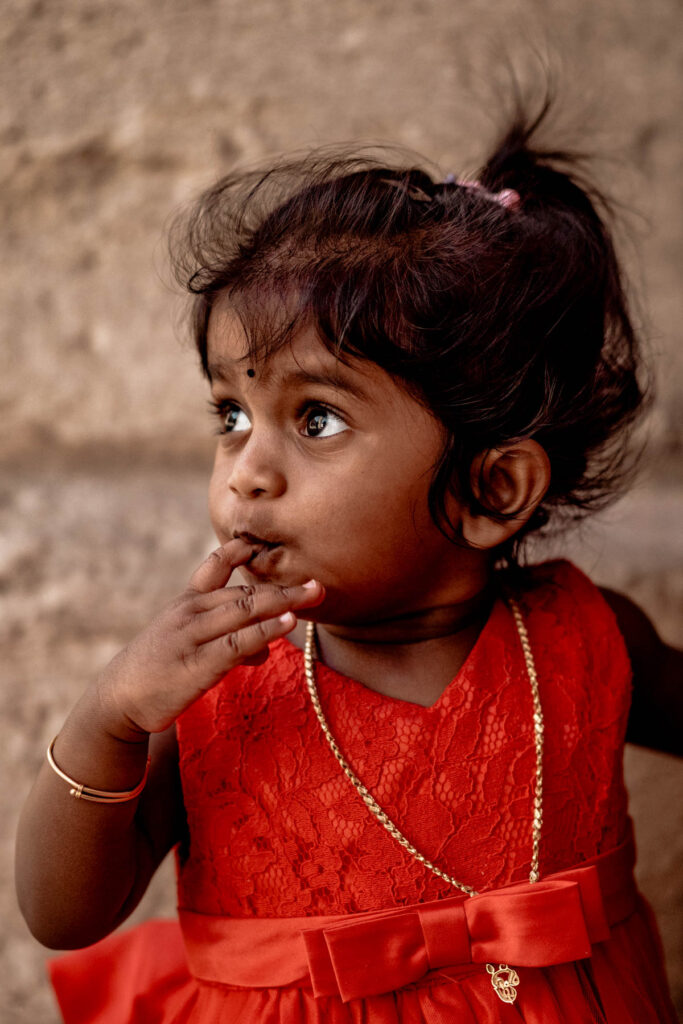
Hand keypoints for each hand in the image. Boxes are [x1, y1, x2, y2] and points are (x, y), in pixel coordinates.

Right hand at [96, 539, 323, 736]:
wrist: (119, 699)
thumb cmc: (158, 671)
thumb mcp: (189, 645)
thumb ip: (229, 640)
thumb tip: (266, 648)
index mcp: (188, 603)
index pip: (214, 566)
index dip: (238, 551)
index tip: (264, 539)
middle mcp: (191, 612)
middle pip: (243, 592)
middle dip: (283, 587)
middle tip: (318, 583)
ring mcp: (193, 636)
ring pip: (243, 611)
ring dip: (281, 601)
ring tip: (312, 595)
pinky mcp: (197, 664)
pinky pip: (237, 643)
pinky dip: (264, 630)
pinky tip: (286, 624)